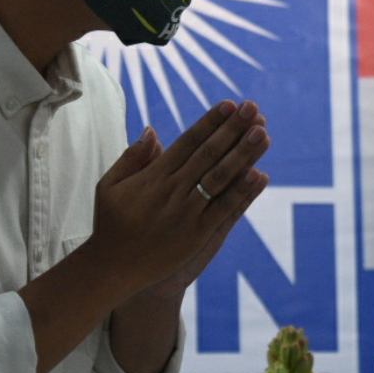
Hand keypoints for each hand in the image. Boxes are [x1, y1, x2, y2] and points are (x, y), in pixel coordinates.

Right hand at [88, 100, 269, 297]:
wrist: (114, 268)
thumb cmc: (111, 224)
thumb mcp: (110, 185)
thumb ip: (132, 157)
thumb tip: (152, 130)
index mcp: (153, 175)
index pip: (188, 141)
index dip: (211, 122)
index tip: (229, 104)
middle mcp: (172, 190)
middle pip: (209, 153)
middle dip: (233, 129)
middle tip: (253, 108)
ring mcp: (186, 212)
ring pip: (220, 177)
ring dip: (243, 154)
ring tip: (263, 132)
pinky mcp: (197, 235)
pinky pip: (223, 209)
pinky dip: (241, 193)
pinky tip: (259, 175)